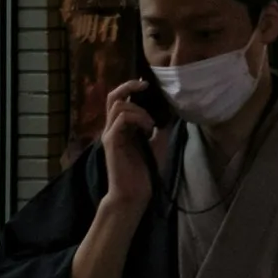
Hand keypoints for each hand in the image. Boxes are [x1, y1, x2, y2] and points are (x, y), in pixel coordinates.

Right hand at [98, 79, 163, 210]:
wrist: (134, 193)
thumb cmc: (144, 170)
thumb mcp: (157, 144)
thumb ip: (158, 128)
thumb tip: (167, 113)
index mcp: (121, 127)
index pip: (120, 100)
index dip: (130, 88)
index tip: (147, 85)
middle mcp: (112, 128)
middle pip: (113, 97)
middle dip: (128, 86)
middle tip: (145, 87)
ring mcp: (110, 134)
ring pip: (118, 106)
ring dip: (139, 111)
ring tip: (150, 125)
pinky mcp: (111, 142)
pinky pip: (120, 120)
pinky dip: (137, 119)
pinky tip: (147, 130)